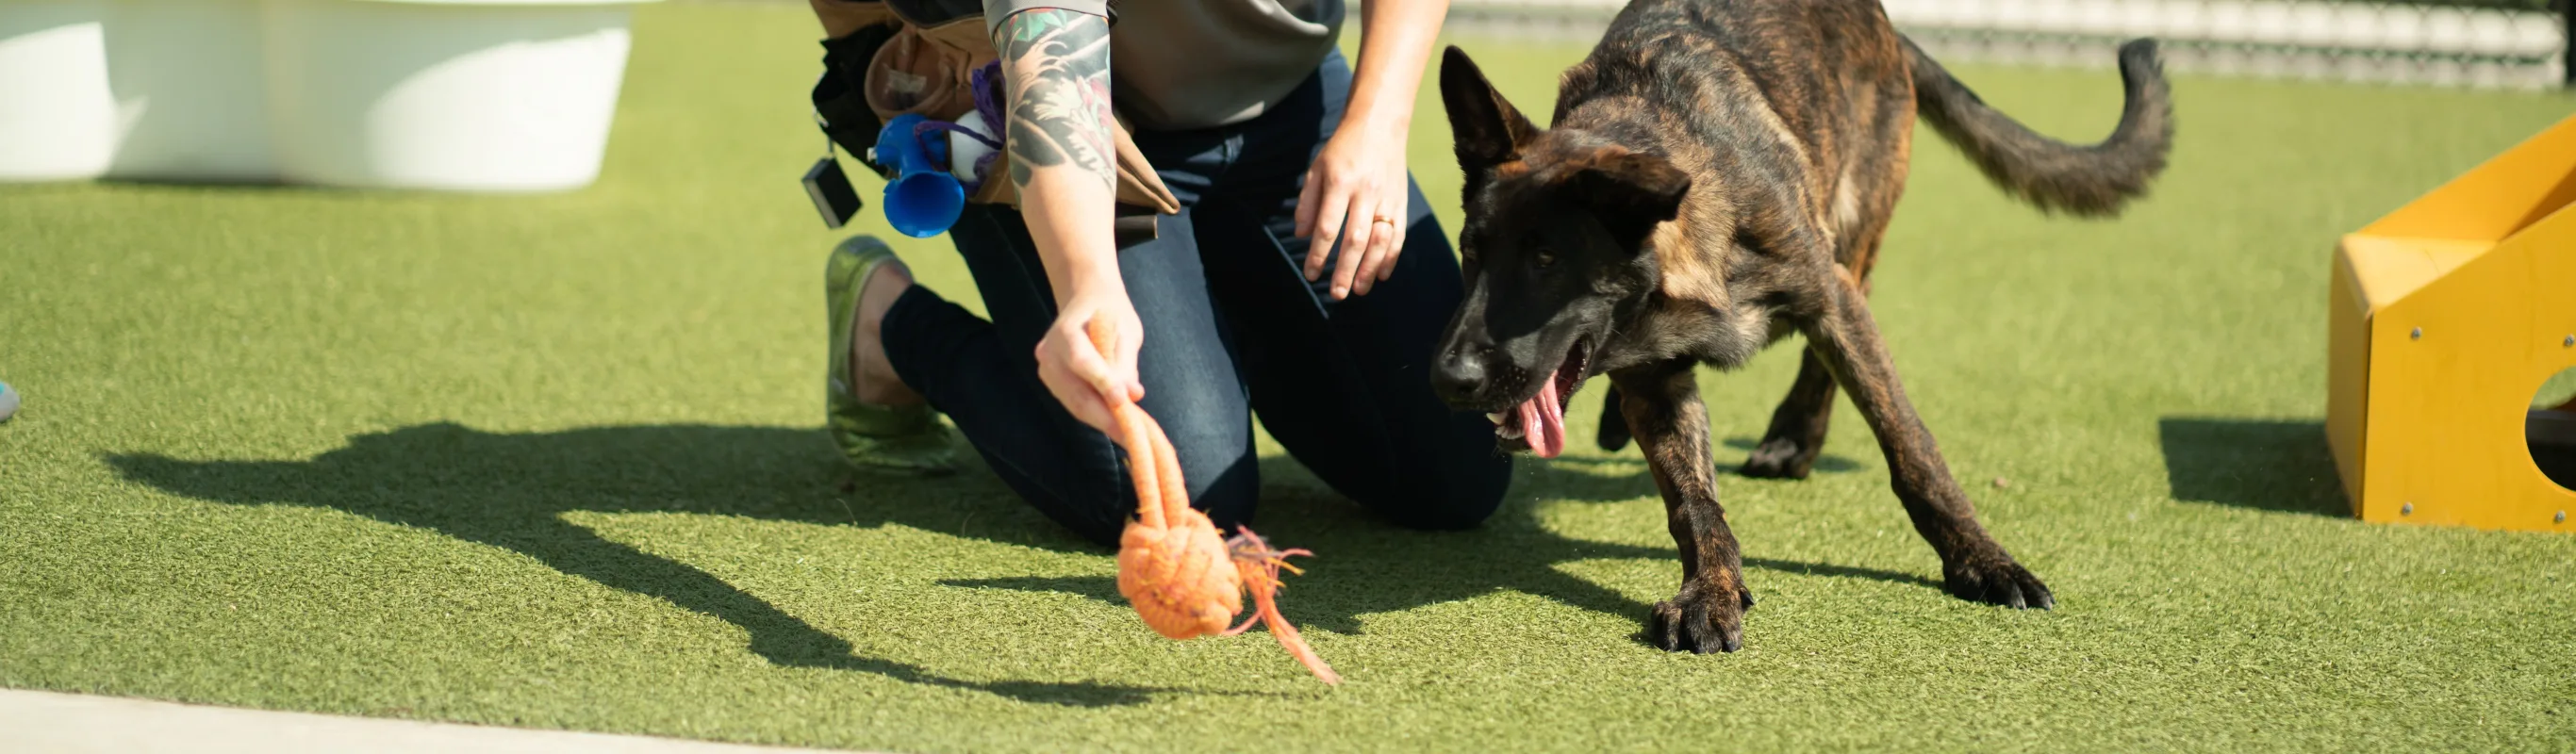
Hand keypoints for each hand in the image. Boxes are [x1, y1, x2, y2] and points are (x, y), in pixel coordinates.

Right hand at [1036, 287, 1145, 433]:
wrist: (1086, 301)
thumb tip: (1132, 395)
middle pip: (1075, 391)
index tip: (1123, 401)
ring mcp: (1046, 370)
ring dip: (1102, 421)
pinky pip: (1073, 404)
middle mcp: (1048, 352)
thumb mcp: (1126, 330)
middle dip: (1106, 417)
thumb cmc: (1111, 312)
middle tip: (1133, 435)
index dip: (1101, 382)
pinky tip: (1115, 423)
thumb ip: (1126, 363)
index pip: (1081, 360)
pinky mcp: (1051, 383)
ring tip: (1129, 435)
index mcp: (1065, 331)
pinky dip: (1095, 415)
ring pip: (1074, 404)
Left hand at [1296, 120, 1411, 299]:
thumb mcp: (1317, 169)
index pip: (1329, 227)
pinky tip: (1382, 274)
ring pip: (1380, 241)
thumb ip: (1308, 203)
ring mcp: (1387, 198)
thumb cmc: (1343, 148)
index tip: (1311, 274)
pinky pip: (1398, 234)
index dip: (1318, 254)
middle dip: (1345, 270)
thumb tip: (1302, 235)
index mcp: (1341, 183)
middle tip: (1336, 294)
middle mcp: (1366, 192)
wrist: (1379, 124)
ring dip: (1370, 269)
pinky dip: (1391, 257)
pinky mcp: (1401, 202)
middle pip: (1356, 239)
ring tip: (1358, 290)